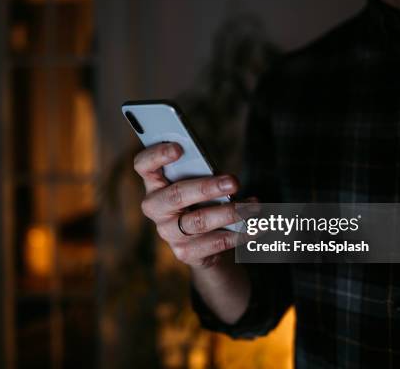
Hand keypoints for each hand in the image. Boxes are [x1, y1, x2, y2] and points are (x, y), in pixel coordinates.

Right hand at [134, 142, 243, 267]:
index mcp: (154, 183)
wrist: (206, 242)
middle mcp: (155, 208)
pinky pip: (214, 243)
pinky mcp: (184, 253)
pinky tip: (256, 226)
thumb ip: (202, 172)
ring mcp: (167, 232)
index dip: (157, 155)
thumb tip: (221, 175)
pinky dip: (240, 234)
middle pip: (176, 194)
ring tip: (254, 206)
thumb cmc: (203, 200)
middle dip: (207, 187)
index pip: (143, 166)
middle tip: (234, 180)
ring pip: (199, 221)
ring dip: (230, 212)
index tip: (179, 147)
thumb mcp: (200, 181)